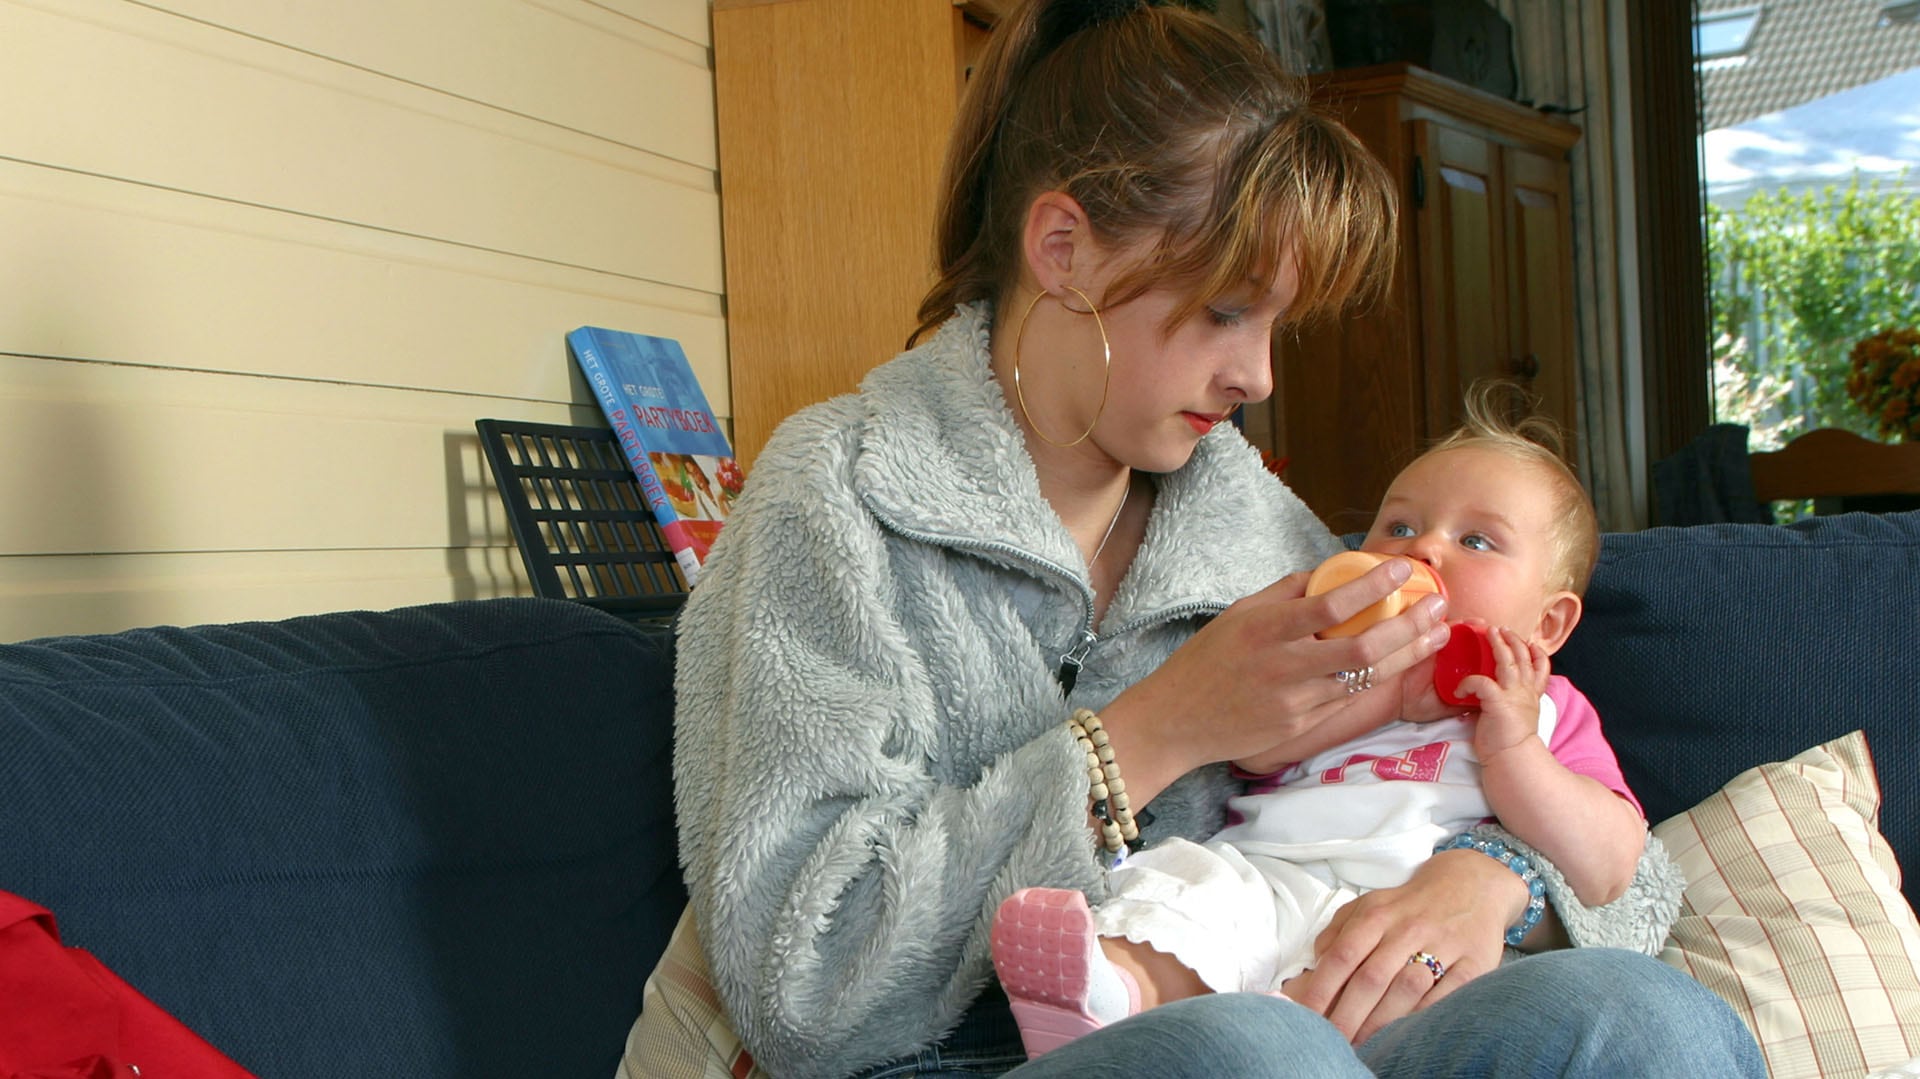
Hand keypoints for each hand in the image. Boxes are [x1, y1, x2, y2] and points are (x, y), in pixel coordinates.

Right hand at [1102, 558, 1449, 801]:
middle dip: (1408, 626)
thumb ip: (1285, 592)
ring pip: (1365, 678)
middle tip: (1438, 606)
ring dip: (1407, 654)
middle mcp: (1283, 665)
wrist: (1177, 720)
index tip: (1400, 569)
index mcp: (1266, 628)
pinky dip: (1379, 679)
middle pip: (1362, 648)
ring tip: (1436, 634)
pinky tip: (1401, 663)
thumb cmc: (1206, 660)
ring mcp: (1294, 700)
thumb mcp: (1238, 614)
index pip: (1330, 605)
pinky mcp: (1300, 726)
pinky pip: (1348, 699)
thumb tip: (1329, 571)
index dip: (1371, 587)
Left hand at [1282, 849, 1524, 1043]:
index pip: (1343, 956)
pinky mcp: (1475, 961)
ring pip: (1407, 987)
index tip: (1307, 1017)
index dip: (1322, 989)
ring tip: (1363, 1044)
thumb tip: (1316, 964)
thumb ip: (1338, 931)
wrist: (1470, 882)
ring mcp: (1443, 944)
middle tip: (1333, 1041)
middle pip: (1372, 977)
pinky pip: (1448, 993)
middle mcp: (1408, 929)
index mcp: (1377, 915)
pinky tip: (1407, 1032)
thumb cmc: (1409, 904)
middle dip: (1348, 1014)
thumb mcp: (1370, 904)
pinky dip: (1425, 1014)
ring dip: (1382, 1020)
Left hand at [1453, 626, 1549, 760]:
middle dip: (1514, 640)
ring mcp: (1514, 695)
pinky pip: (1481, 681)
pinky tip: (1458, 688)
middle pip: (1524, 658)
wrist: (1514, 762)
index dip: (1537, 654)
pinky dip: (1468, 681)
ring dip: (1498, 645)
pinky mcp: (1499, 702)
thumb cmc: (1510, 745)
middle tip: (1502, 629)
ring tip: (1490, 632)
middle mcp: (1526, 692)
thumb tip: (1493, 700)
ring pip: (1508, 661)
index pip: (1540, 669)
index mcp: (1531, 697)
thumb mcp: (1516, 719)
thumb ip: (1509, 705)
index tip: (1531, 644)